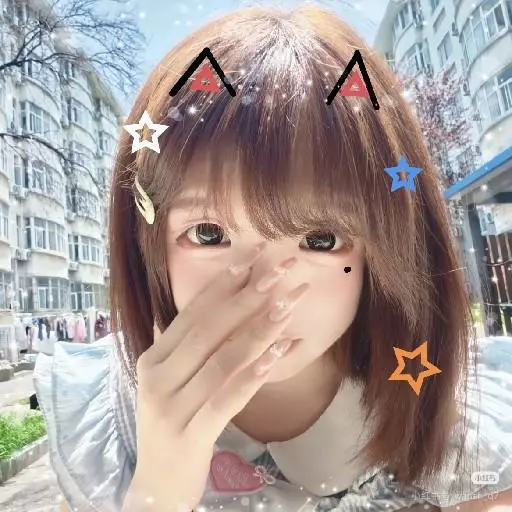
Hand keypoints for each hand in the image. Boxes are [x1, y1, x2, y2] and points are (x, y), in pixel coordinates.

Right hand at [123, 243, 309, 511]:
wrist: (157, 484)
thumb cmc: (173, 422)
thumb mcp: (174, 380)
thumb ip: (191, 346)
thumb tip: (225, 303)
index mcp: (154, 358)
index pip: (192, 312)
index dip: (224, 283)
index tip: (254, 257)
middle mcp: (157, 376)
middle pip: (210, 328)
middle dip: (249, 294)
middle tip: (281, 268)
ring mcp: (171, 406)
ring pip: (223, 358)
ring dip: (261, 327)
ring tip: (290, 301)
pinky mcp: (191, 433)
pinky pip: (229, 397)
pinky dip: (257, 371)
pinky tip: (283, 350)